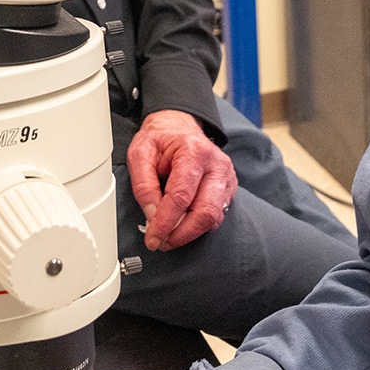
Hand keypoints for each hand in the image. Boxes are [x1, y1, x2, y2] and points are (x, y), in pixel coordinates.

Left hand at [127, 111, 237, 250]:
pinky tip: (182, 223)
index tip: (153, 238)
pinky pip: (217, 215)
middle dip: (181, 234)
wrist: (179, 128)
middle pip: (205, 212)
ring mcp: (226, 177)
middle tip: (161, 242)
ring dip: (189, 233)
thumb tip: (152, 215)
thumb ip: (143, 184)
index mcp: (193, 151)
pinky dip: (198, 225)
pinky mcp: (229, 188)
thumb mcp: (140, 153)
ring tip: (169, 235)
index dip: (165, 223)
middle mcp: (216, 164)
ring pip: (214, 218)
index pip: (181, 197)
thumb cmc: (160, 140)